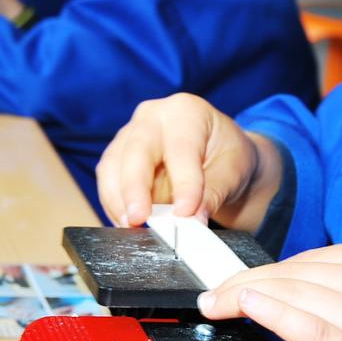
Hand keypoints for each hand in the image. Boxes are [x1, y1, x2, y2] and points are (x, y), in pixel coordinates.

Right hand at [95, 95, 281, 229]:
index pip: (181, 149)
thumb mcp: (234, 172)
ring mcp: (129, 135)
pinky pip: (107, 182)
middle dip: (134, 188)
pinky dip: (114, 206)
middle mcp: (152, 117)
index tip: (185, 213)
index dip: (183, 182)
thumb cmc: (228, 158)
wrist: (219, 160)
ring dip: (118, 202)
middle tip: (138, 220)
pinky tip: (126, 224)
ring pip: (112, 167)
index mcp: (186, 112)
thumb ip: (213, 194)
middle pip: (136, 151)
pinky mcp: (117, 158)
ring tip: (131, 229)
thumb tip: (193, 222)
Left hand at [196, 240, 341, 340]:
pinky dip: (270, 312)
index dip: (260, 274)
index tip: (232, 285)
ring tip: (215, 307)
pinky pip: (306, 326)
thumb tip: (298, 296)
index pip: (303, 260)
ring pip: (289, 294)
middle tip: (210, 297)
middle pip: (289, 273)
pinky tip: (244, 307)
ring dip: (242, 299)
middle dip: (242, 285)